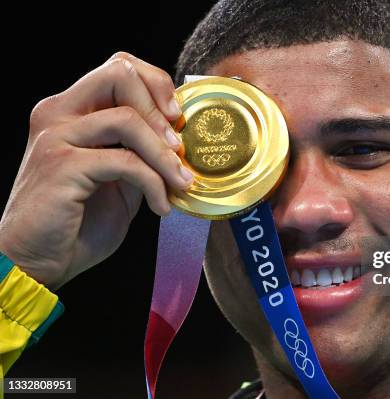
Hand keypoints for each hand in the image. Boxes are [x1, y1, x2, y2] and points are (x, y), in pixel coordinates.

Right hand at [0, 52, 192, 289]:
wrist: (38, 261)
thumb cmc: (78, 221)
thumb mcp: (120, 180)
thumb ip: (141, 153)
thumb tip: (181, 140)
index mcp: (72, 111)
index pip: (119, 68)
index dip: (157, 85)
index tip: (178, 119)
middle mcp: (59, 114)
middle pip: (119, 73)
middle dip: (160, 107)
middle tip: (180, 148)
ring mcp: (57, 137)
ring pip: (126, 119)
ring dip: (164, 154)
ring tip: (180, 183)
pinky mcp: (62, 165)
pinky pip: (124, 161)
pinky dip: (153, 183)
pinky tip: (160, 206)